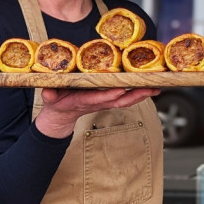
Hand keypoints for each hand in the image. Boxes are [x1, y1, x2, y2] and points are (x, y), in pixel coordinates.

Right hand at [35, 87, 159, 138]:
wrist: (61, 115)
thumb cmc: (56, 103)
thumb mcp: (49, 99)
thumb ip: (49, 95)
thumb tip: (47, 92)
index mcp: (83, 101)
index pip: (98, 99)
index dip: (109, 96)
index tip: (120, 91)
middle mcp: (97, 102)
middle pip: (119, 101)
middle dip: (135, 95)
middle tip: (151, 88)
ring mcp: (103, 101)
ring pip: (125, 100)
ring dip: (141, 95)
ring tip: (156, 87)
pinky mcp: (106, 99)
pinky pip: (124, 97)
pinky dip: (137, 93)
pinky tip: (148, 87)